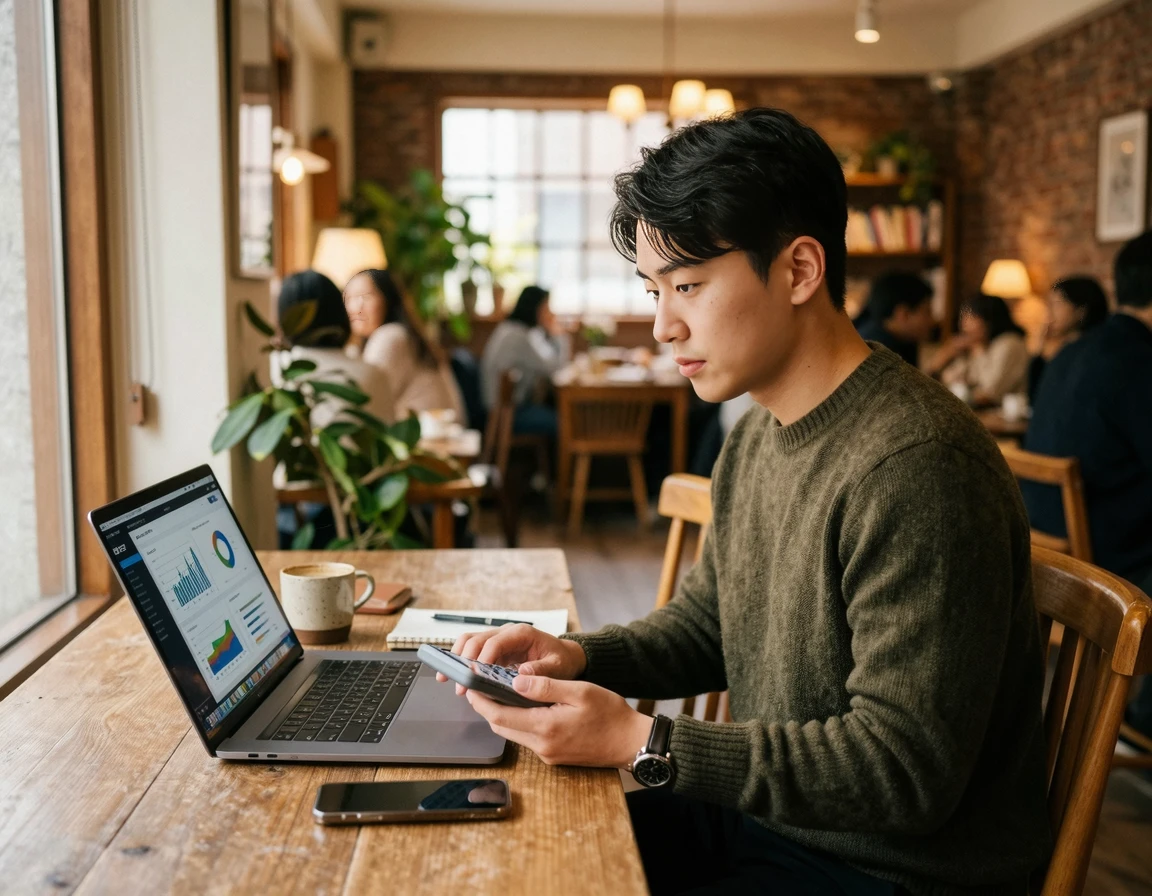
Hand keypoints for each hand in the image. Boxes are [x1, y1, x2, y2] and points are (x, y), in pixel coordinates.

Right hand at [434, 624, 586, 694]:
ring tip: (448, 678)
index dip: (482, 658)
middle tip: (460, 685)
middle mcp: (507, 632)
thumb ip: (542, 671)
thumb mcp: (557, 667)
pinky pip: (473, 650)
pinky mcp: (494, 649)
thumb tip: (523, 675)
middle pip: (477, 639)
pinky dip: (461, 661)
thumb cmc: (561, 661)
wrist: (565, 656)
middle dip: (464, 661)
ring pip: (470, 641)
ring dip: (457, 658)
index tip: (474, 676)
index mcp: (522, 633)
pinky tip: (454, 676)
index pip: (495, 642)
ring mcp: (499, 639)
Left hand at [465, 674, 653, 768]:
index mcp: (546, 727)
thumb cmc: (611, 715)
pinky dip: (518, 722)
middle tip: (478, 686)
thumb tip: (516, 681)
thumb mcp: (580, 691)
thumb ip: (546, 686)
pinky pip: (526, 738)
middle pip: (501, 727)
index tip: (471, 685)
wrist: (631, 743)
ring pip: (512, 734)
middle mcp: (542, 745)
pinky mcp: (553, 756)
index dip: (481, 700)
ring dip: (501, 715)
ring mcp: (547, 754)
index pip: (500, 716)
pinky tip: (522, 707)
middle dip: (486, 707)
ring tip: (496, 692)